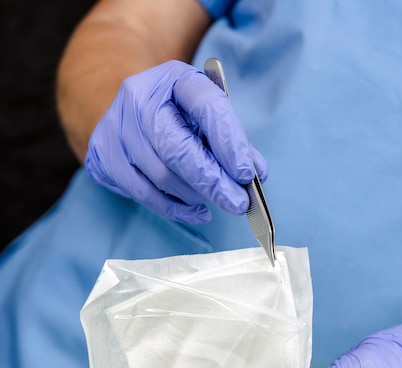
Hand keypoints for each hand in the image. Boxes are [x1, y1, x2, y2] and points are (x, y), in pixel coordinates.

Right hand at [85, 61, 267, 224]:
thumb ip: (230, 140)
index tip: (246, 175)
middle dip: (213, 181)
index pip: (206, 106)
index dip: (229, 142)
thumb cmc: (175, 113)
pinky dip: (173, 208)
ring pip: (161, 175)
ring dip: (194, 196)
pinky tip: (194, 211)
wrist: (122, 107)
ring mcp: (116, 126)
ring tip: (212, 202)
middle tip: (238, 204)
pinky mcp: (102, 154)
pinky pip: (142, 192)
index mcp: (174, 78)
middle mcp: (139, 97)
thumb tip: (256, 175)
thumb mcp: (205, 114)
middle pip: (178, 148)